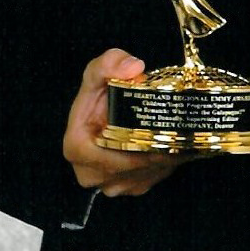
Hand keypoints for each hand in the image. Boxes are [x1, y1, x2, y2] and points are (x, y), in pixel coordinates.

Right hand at [63, 48, 191, 196]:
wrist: (111, 103)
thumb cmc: (100, 89)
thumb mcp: (98, 70)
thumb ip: (109, 63)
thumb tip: (133, 68)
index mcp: (76, 148)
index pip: (108, 155)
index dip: (134, 142)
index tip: (153, 128)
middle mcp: (91, 174)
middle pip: (130, 166)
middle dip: (152, 148)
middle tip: (172, 128)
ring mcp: (112, 185)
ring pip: (145, 172)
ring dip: (161, 155)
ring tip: (173, 133)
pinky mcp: (132, 187)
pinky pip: (154, 176)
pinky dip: (164, 160)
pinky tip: (170, 142)